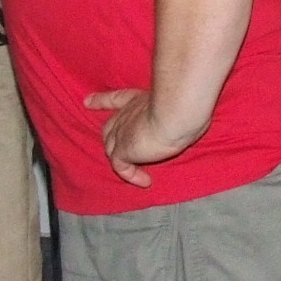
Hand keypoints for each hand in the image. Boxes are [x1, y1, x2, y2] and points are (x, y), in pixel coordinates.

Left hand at [85, 87, 199, 187]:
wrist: (175, 111)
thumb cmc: (184, 103)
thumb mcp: (178, 102)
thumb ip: (177, 108)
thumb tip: (193, 110)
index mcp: (139, 99)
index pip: (115, 99)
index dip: (101, 101)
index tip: (87, 102)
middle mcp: (127, 113)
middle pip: (110, 127)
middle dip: (112, 135)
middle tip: (120, 146)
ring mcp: (121, 132)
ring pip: (110, 147)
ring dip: (121, 158)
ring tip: (135, 169)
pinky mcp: (123, 150)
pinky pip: (121, 167)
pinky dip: (131, 176)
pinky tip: (145, 181)